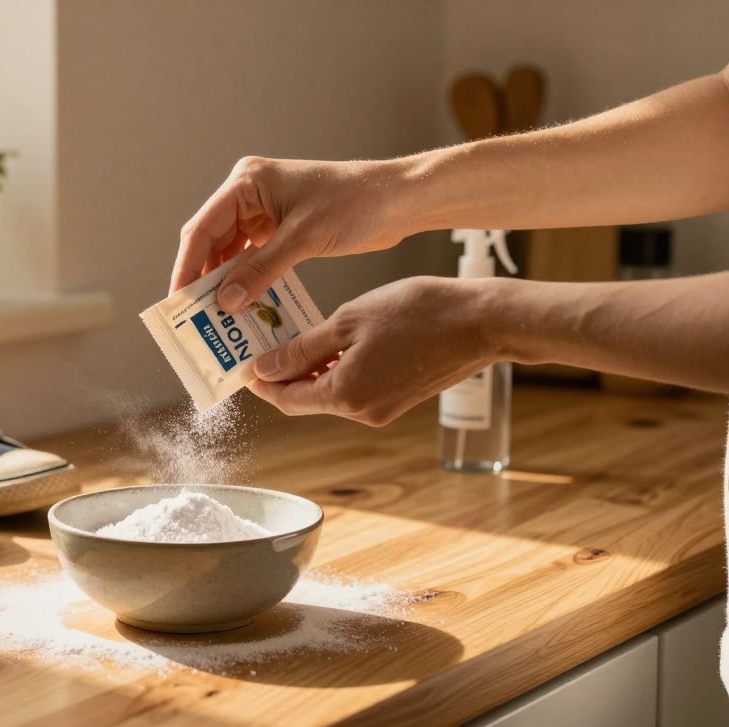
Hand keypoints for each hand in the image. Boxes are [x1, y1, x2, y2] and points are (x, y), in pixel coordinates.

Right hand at [171, 156, 413, 311]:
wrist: (397, 200)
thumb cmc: (354, 204)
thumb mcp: (303, 238)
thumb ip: (260, 270)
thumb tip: (224, 302)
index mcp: (246, 183)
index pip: (202, 229)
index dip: (187, 267)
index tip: (178, 301)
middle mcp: (248, 194)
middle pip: (210, 242)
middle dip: (203, 279)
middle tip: (194, 317)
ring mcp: (263, 212)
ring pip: (229, 253)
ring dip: (225, 284)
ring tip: (216, 318)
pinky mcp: (279, 230)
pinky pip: (252, 259)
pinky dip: (247, 282)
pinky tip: (244, 307)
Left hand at [248, 277, 499, 426]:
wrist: (483, 322)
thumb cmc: (419, 312)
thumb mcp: (350, 321)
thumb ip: (304, 348)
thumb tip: (265, 369)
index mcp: (345, 395)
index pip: (287, 400)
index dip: (262, 383)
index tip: (245, 364)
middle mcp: (362, 412)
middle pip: (307, 400)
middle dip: (284, 375)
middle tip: (266, 344)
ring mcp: (383, 409)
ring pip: (332, 394)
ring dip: (312, 371)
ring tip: (297, 337)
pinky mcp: (400, 399)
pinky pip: (356, 389)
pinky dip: (338, 370)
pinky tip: (335, 343)